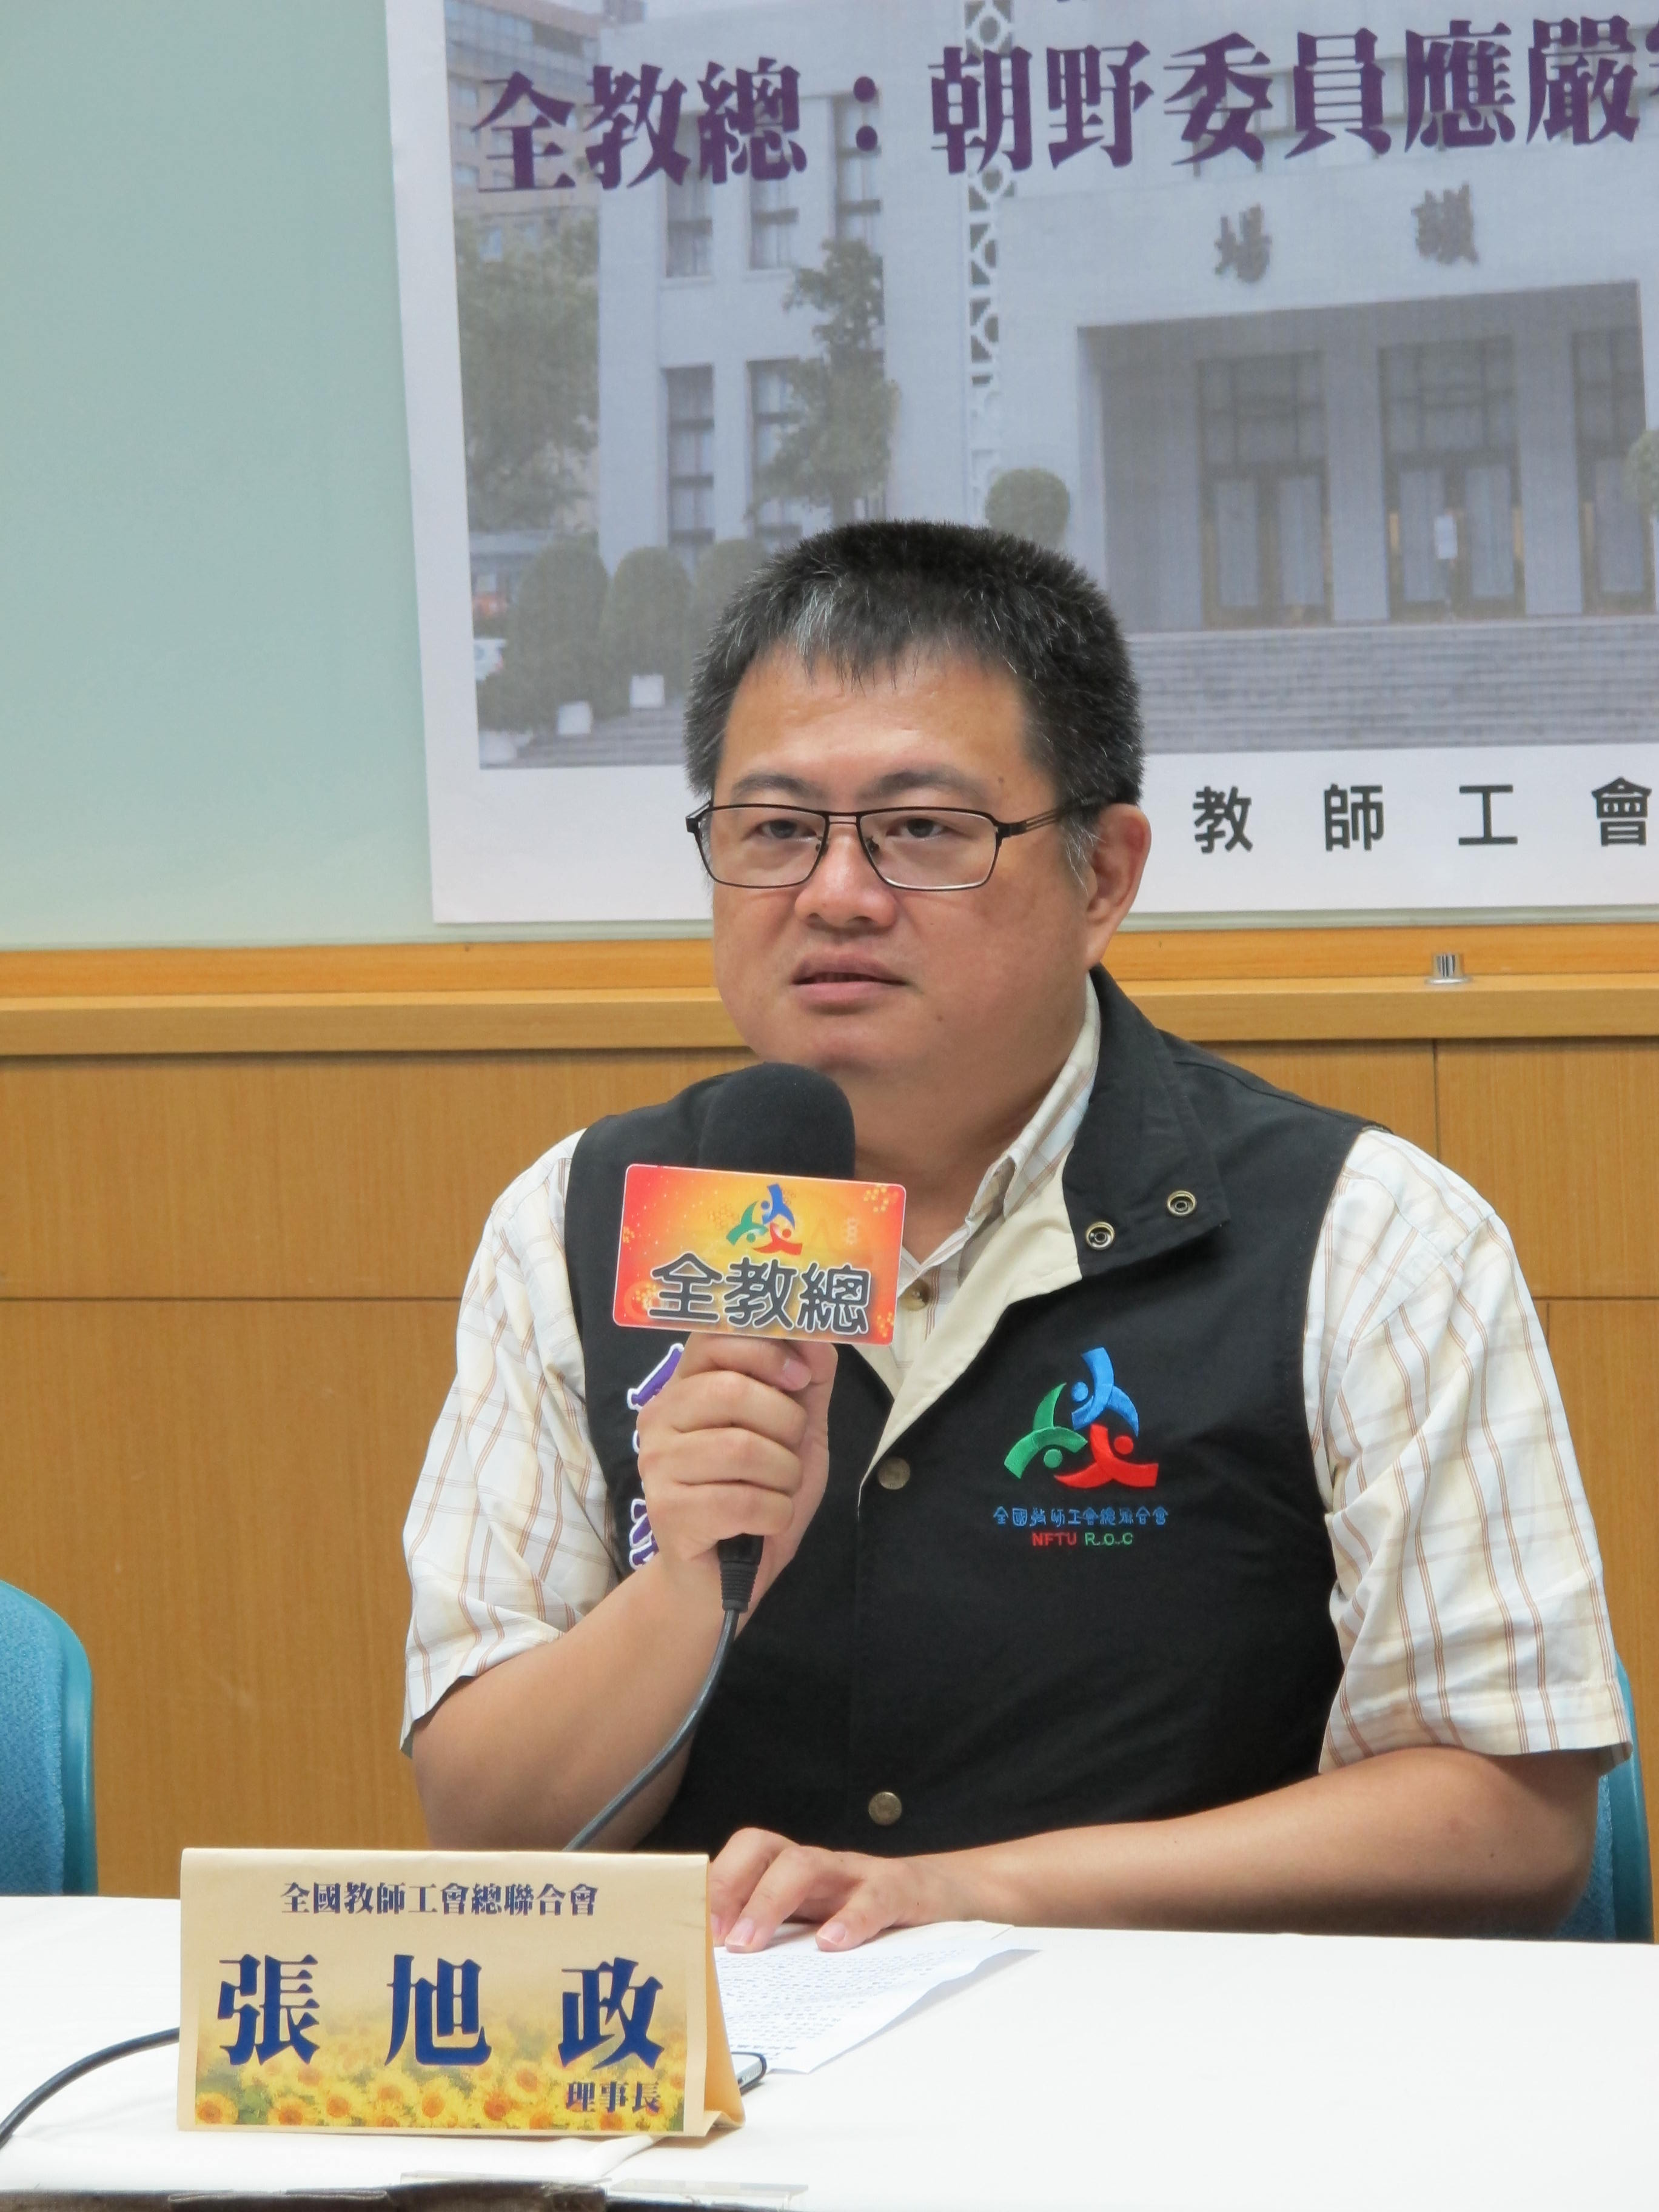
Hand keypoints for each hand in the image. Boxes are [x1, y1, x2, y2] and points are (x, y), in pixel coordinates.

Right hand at [634, 1335, 836, 1604]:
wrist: (726, 1579)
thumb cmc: (759, 1495)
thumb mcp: (796, 1432)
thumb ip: (808, 1382)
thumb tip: (820, 1336)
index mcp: (686, 1386)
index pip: (714, 1338)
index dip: (766, 1350)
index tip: (800, 1378)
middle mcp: (660, 1417)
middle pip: (732, 1391)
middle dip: (785, 1424)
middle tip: (789, 1452)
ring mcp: (657, 1465)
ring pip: (742, 1448)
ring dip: (783, 1474)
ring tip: (777, 1490)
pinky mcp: (667, 1511)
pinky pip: (742, 1500)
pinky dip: (775, 1513)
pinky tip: (767, 1521)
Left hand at [711, 1827, 962, 1952]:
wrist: (937, 1896)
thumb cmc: (859, 1913)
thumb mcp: (814, 1921)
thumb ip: (776, 1938)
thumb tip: (719, 1979)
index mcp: (790, 1872)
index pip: (741, 1857)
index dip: (713, 1885)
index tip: (687, 1928)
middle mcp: (816, 1864)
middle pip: (763, 1849)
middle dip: (730, 1886)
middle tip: (712, 1938)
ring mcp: (853, 1873)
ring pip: (804, 1864)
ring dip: (768, 1902)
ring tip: (749, 1945)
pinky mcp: (894, 1890)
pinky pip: (870, 1896)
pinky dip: (850, 1918)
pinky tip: (832, 1945)